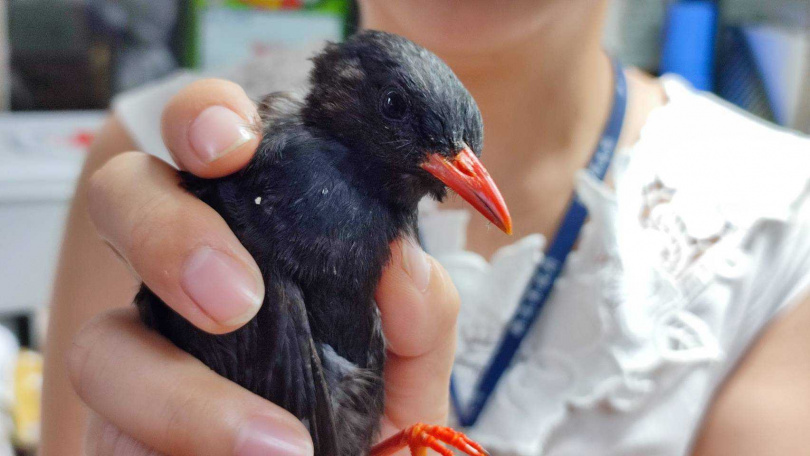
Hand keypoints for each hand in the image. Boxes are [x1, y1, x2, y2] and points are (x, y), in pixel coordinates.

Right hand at [69, 79, 459, 454]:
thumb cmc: (371, 432)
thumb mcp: (415, 374)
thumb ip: (423, 317)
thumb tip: (403, 261)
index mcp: (261, 242)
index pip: (213, 149)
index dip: (206, 121)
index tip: (235, 145)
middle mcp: (189, 281)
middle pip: (124, 202)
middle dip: (161, 227)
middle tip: (234, 296)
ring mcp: (147, 358)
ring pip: (100, 338)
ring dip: (177, 386)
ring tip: (281, 442)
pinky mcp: (120, 430)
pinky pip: (112, 427)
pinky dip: (186, 438)